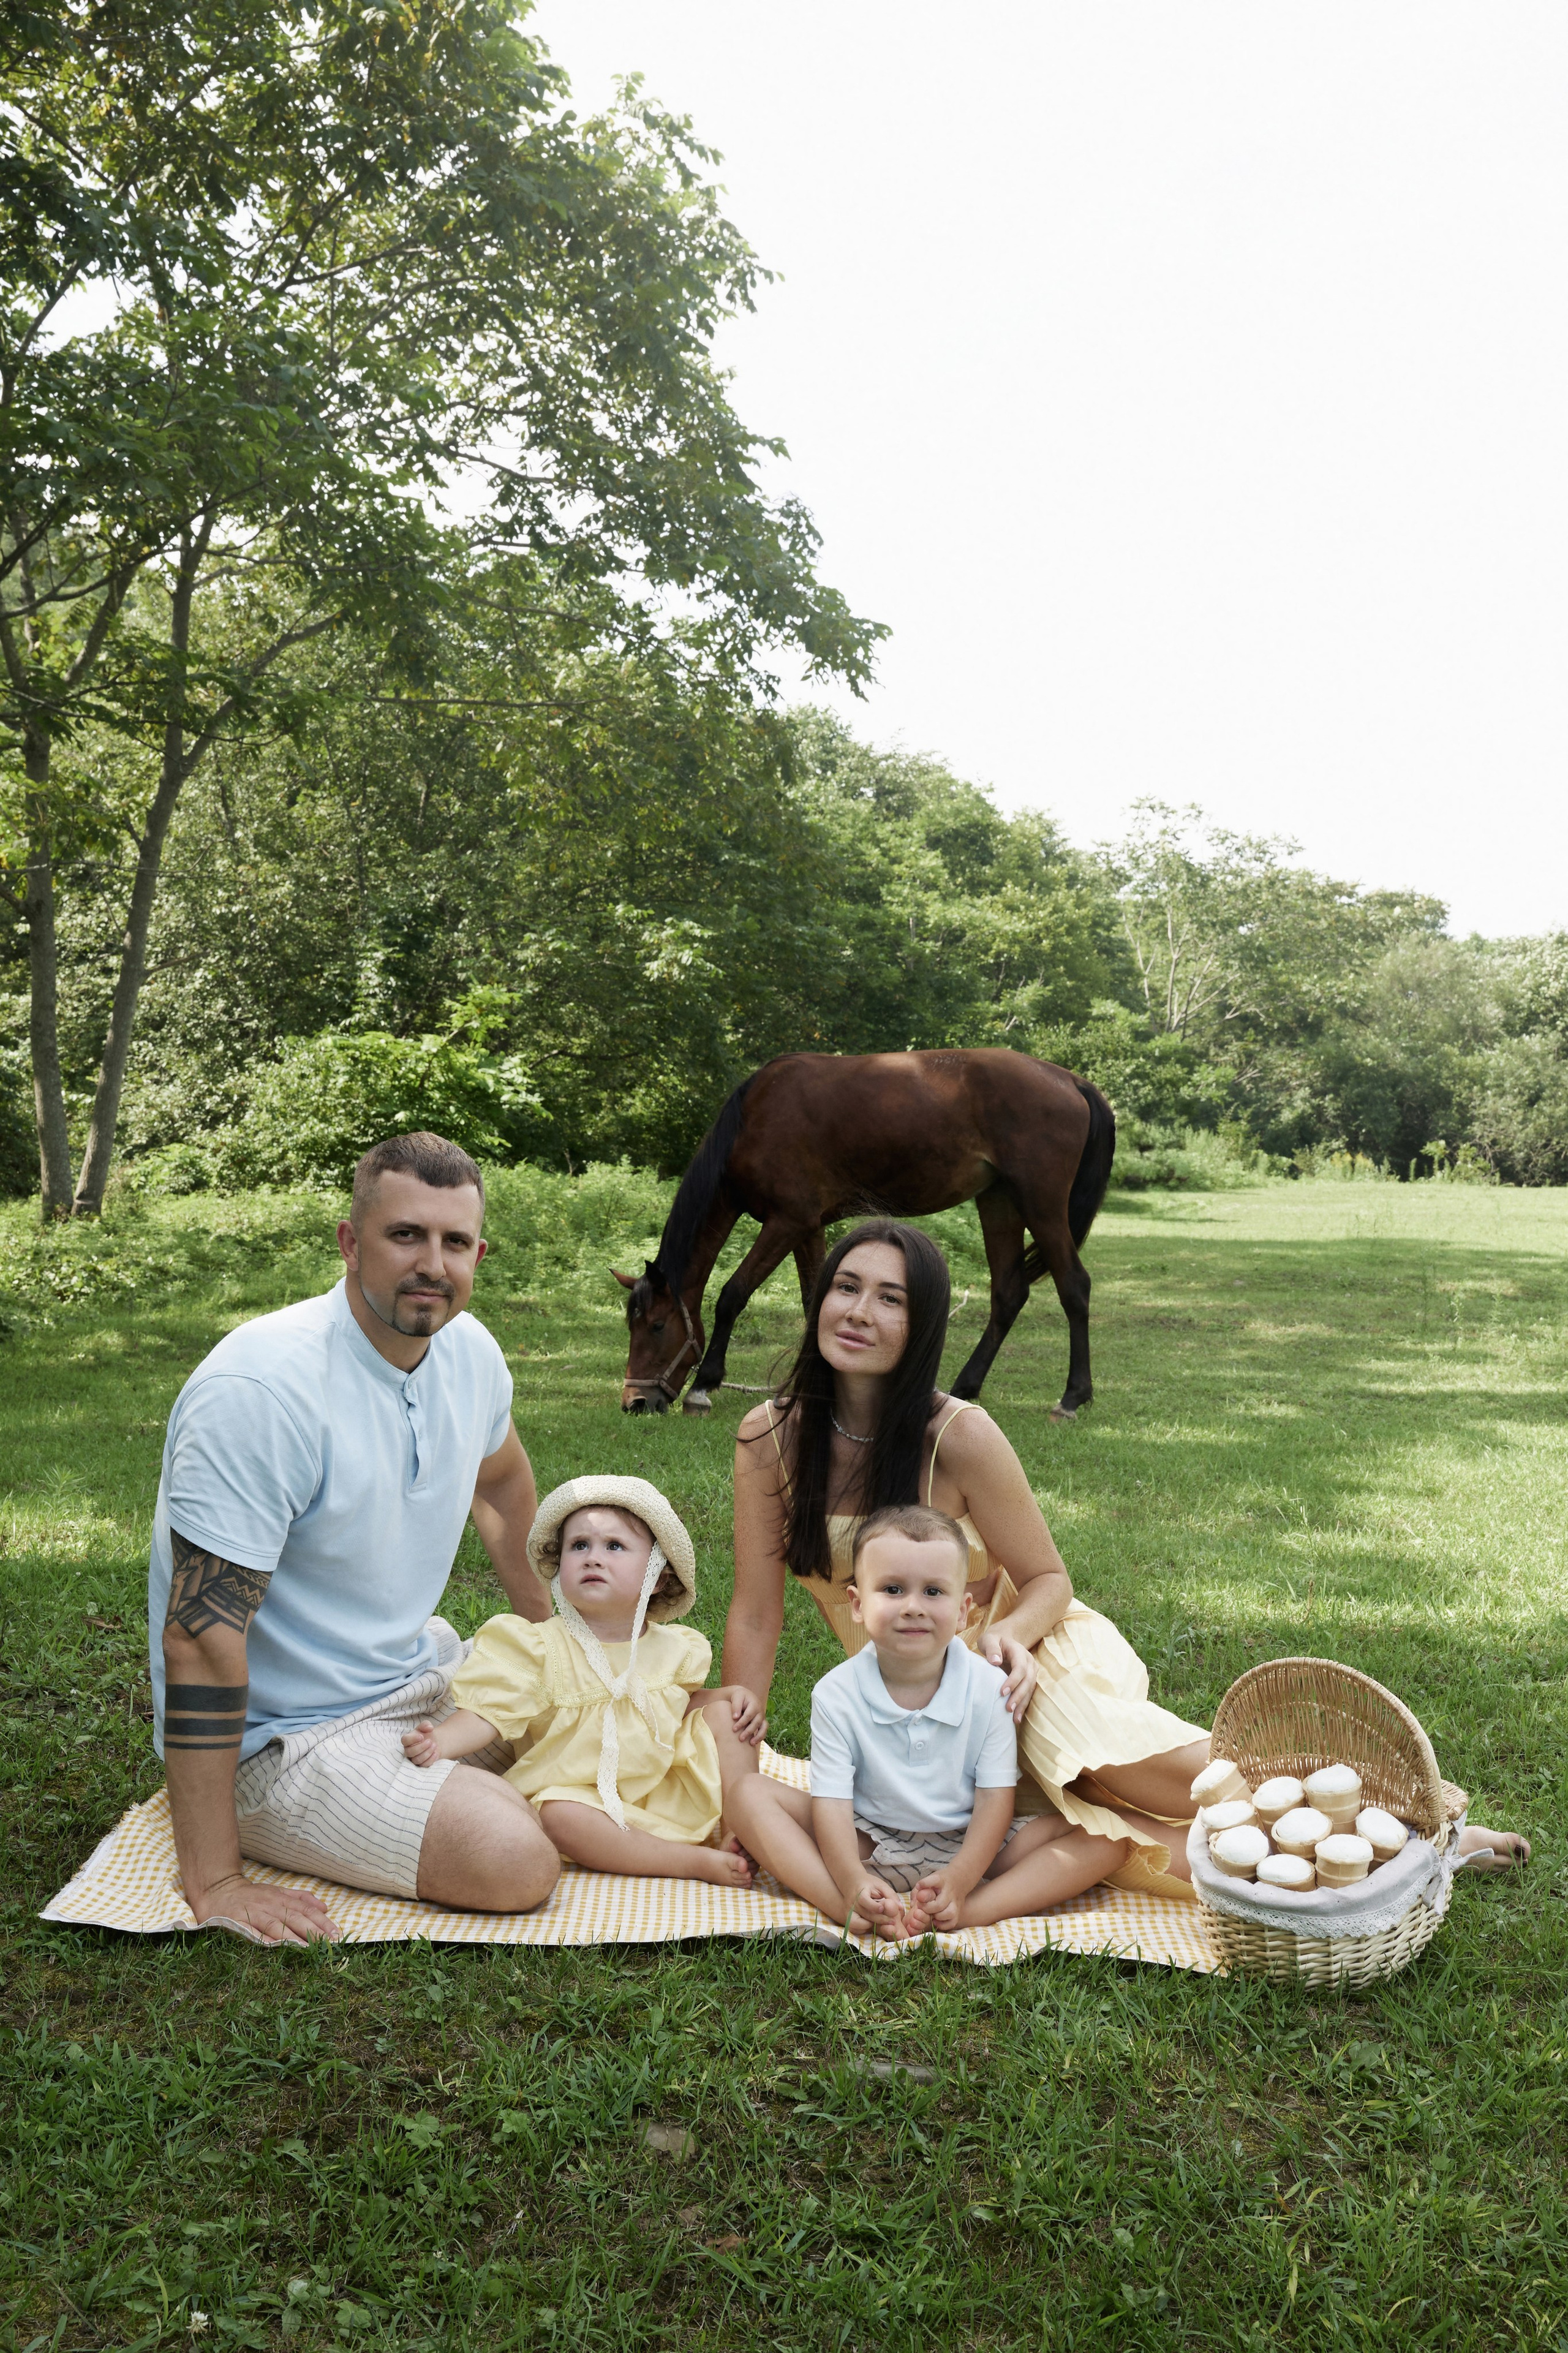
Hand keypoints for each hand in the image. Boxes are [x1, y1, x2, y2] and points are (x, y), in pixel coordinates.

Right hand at [189, 1872, 338, 1945]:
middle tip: (327, 1944)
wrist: (218, 1890)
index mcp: (281, 1898)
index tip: (336, 1935)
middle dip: (312, 1931)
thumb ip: (301, 1898)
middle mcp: (269, 1904)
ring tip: (307, 1950)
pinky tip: (273, 1949)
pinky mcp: (236, 1922)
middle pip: (294, 1918)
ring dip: (292, 1939)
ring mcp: (253, 1913)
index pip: (306, 1910)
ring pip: (275, 1926)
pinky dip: (262, 1940)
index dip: (321, 1922)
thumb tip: (325, 1907)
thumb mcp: (278, 1891)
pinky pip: (251, 1933)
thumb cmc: (252, 1895)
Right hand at [401, 1719, 440, 1766]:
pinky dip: (431, 1759)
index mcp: (407, 1740)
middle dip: (421, 1747)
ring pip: (417, 1760)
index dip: (412, 1739)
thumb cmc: (427, 1734)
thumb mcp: (426, 1726)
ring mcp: (414, 1758)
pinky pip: (424, 1765)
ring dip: (427, 1753)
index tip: (421, 1736)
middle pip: (410, 1752)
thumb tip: (429, 1727)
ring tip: (434, 1745)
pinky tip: (436, 1752)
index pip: (404, 1740)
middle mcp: (408, 1750)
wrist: (434, 1742)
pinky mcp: (421, 1764)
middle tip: (430, 1741)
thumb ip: (426, 1724)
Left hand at [723, 1684, 766, 1744]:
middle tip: (740, 1739)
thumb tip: (735, 1717)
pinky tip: (753, 1743)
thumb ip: (736, 1706)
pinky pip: (764, 1730)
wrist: (745, 1696)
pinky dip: (761, 1737)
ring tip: (751, 1743)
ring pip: (763, 1727)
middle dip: (748, 1731)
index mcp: (754, 1704)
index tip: (733, 1729)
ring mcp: (762, 1717)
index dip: (742, 1723)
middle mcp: (760, 1711)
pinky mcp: (762, 1722)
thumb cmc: (739, 1697)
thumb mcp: (737, 1697)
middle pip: (756, 1722)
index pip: (748, 1715)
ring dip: (758, 1736)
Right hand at [846, 1875, 909, 1939]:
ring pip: (856, 1924)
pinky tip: (872, 1926)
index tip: (883, 1908)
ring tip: (881, 1925)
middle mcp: (851, 1903)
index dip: (873, 1906)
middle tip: (893, 1921)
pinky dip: (862, 1930)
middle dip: (880, 1920)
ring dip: (870, 1927)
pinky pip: (853, 1928)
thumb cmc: (869, 1884)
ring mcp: (848, 1912)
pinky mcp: (848, 1919)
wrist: (852, 1883)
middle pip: (865, 1914)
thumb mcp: (881, 1885)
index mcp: (860, 1892)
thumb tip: (900, 1908)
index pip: (863, 1900)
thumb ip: (891, 1895)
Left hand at [906, 1868, 963, 1934]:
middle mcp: (950, 1892)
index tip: (919, 1886)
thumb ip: (917, 1891)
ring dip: (937, 1916)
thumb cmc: (938, 1883)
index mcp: (941, 1881)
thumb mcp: (927, 1881)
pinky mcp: (958, 1912)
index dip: (925, 1884)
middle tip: (921, 1906)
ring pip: (949, 1913)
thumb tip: (913, 1904)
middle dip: (927, 1908)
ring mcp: (955, 1903)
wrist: (958, 1880)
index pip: (935, 1880)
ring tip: (931, 1914)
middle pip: (940, 1904)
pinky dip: (943, 1924)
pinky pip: (952, 1922)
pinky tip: (935, 1920)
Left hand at [983, 1633, 1037, 1720]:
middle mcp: (1029, 1661)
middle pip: (1028, 1680)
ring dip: (1023, 1704)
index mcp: (1019, 1651)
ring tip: (1014, 1719)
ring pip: (1030, 1689)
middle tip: (1008, 1709)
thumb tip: (995, 1661)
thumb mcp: (989, 1639)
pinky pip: (1028, 1693)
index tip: (1002, 1692)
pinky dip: (1023, 1705)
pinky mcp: (1029, 1679)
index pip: (1020, 1667)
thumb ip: (991, 1648)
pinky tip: (1017, 1718)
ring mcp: (1031, 1671)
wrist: (1004, 1639)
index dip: (1013, 1680)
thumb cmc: (994, 1640)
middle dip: (1019, 1696)